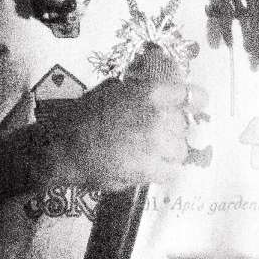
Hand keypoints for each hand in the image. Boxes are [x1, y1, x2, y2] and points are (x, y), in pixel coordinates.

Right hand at [44, 61, 208, 192]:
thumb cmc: (84, 115)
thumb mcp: (113, 90)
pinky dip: (161, 170)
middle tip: (150, 133)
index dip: (194, 102)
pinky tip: (146, 166)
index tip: (191, 105)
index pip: (192, 95)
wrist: (65, 147)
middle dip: (171, 129)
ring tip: (147, 151)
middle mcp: (160, 117)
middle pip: (183, 126)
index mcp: (152, 92)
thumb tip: (156, 87)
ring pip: (180, 149)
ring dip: (167, 151)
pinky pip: (171, 171)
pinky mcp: (152, 170)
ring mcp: (157, 145)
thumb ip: (140, 89)